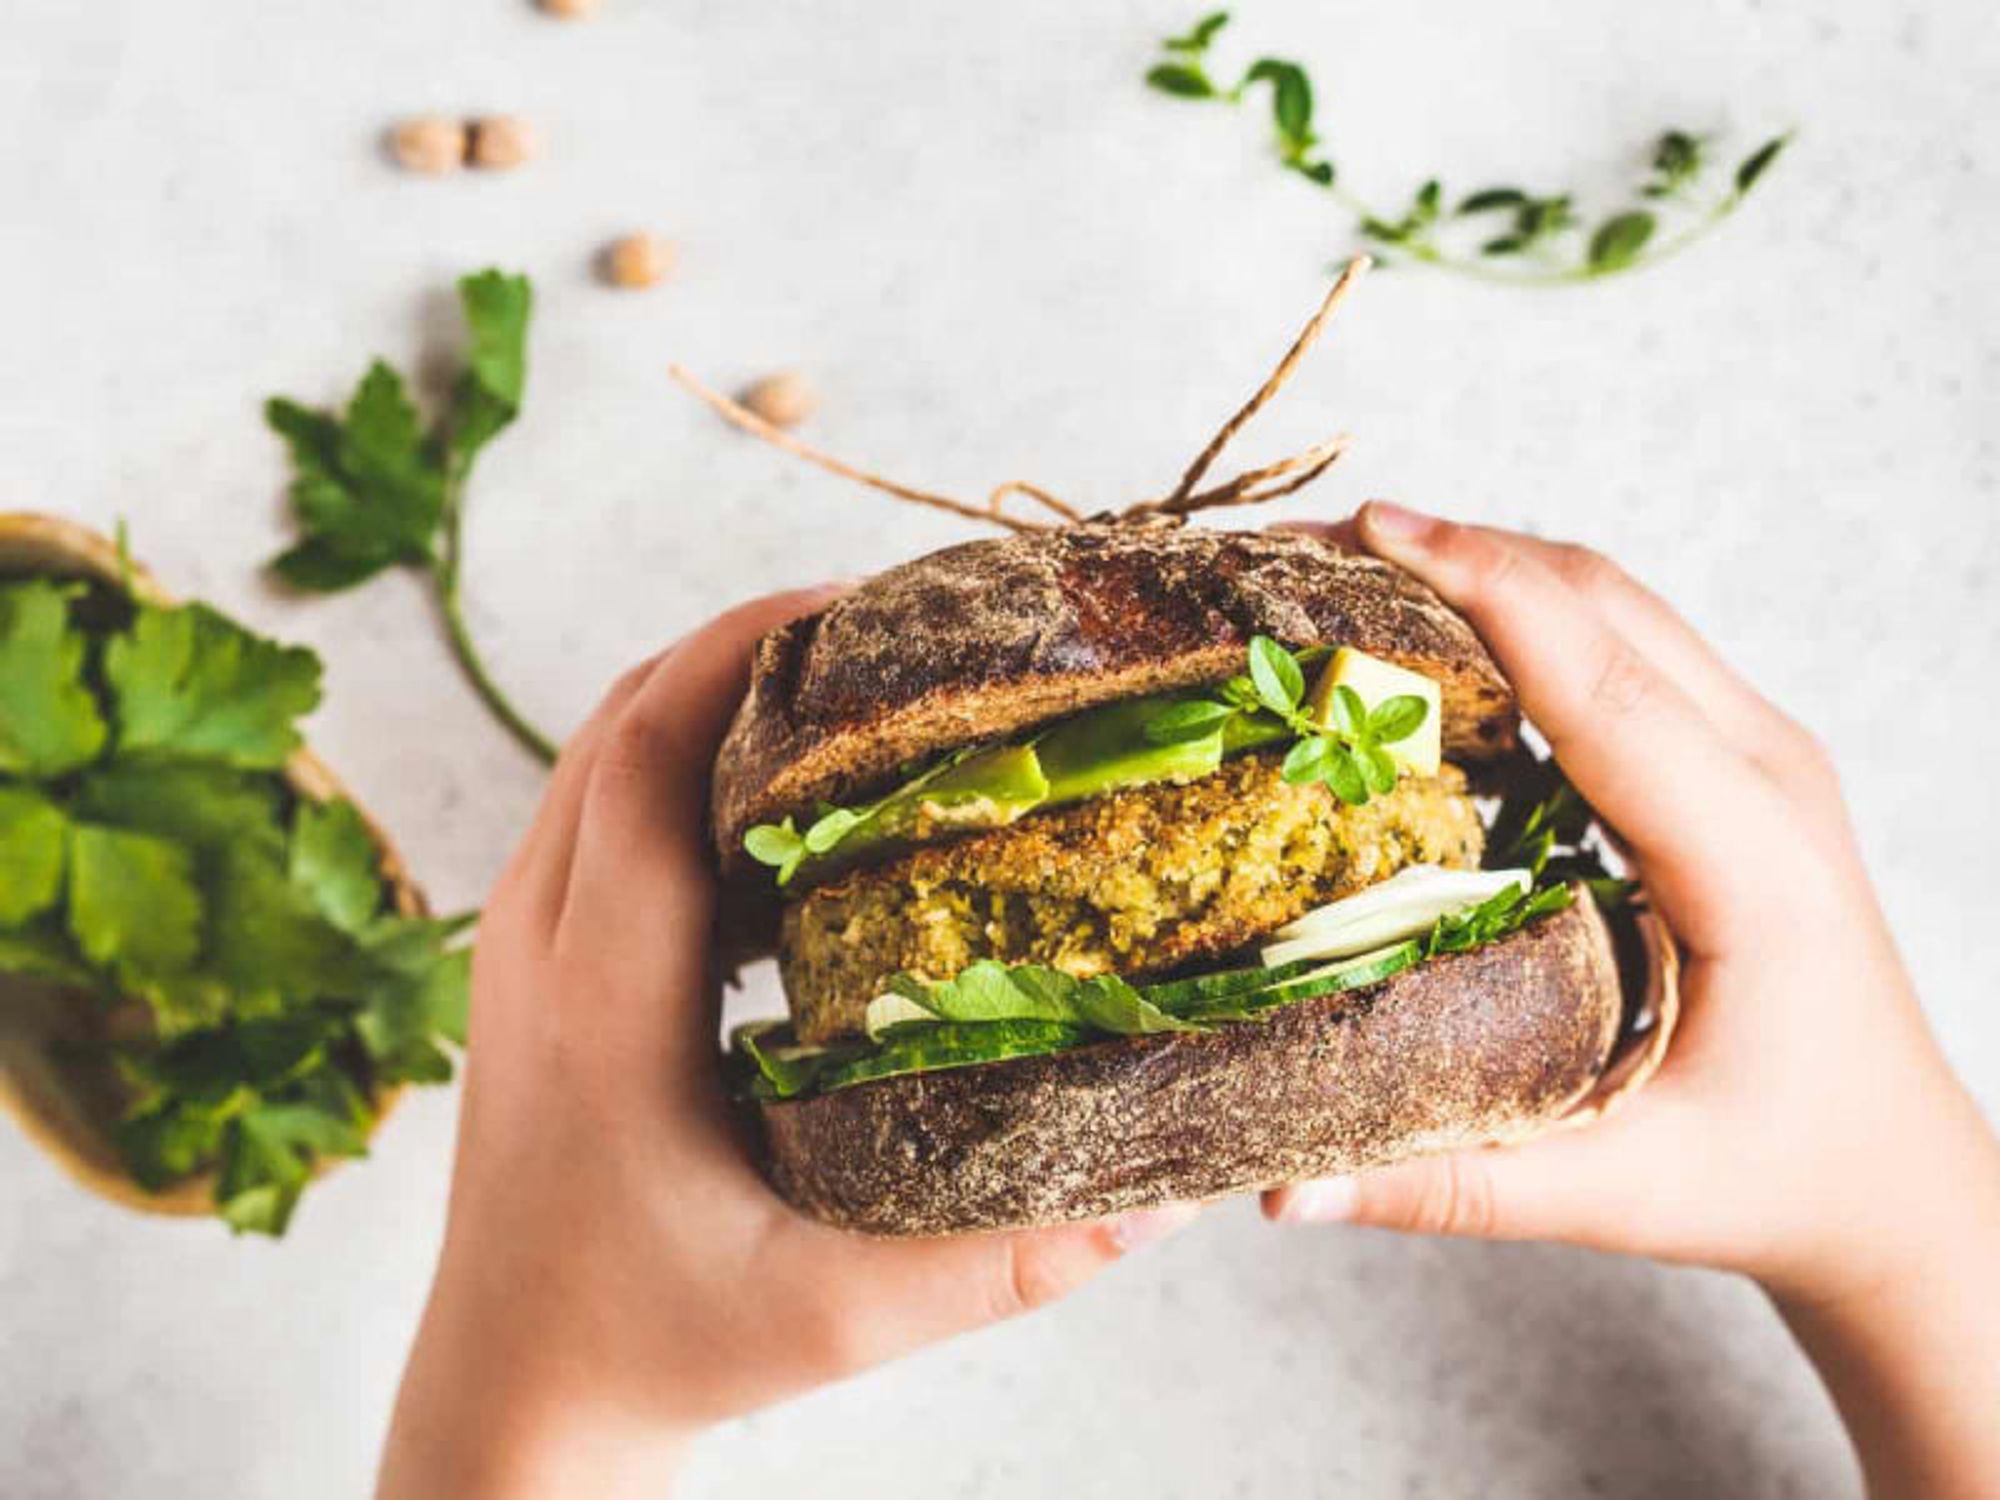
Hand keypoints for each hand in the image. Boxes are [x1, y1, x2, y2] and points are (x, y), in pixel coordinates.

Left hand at [376, 587, 1196, 1499]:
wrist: (514, 1388)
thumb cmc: (662, 1343)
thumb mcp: (840, 1313)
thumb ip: (1005, 1260)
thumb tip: (1166, 1196)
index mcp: (606, 1002)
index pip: (651, 755)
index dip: (746, 651)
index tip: (863, 605)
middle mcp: (538, 945)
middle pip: (621, 716)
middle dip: (744, 643)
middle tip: (888, 627)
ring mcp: (513, 948)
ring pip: (597, 750)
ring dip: (705, 690)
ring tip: (845, 683)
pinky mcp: (523, 964)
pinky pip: (591, 806)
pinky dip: (672, 755)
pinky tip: (778, 791)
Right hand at [1268, 504, 1999, 1498]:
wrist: (1895, 1174)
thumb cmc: (1780, 1173)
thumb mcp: (1622, 1191)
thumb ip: (1453, 1184)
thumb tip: (1280, 1191)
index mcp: (1753, 862)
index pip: (1605, 687)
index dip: (1487, 593)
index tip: (1373, 533)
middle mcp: (1769, 777)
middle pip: (1605, 603)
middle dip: (1457, 552)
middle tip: (1312, 547)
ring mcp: (1762, 755)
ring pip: (1616, 603)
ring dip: (1487, 565)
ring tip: (1350, 567)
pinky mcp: (1735, 760)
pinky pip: (1624, 641)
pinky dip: (1525, 607)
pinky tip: (1436, 628)